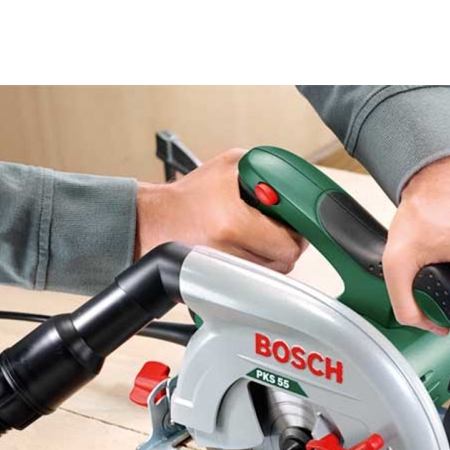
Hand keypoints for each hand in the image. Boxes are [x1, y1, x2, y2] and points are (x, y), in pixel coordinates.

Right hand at [135, 148, 306, 272]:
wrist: (153, 221)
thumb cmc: (189, 196)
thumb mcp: (230, 166)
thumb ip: (266, 170)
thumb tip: (293, 185)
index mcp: (232, 224)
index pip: (288, 245)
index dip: (296, 233)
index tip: (293, 224)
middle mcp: (227, 253)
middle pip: (284, 263)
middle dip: (286, 244)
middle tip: (278, 230)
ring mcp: (223, 273)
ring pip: (271, 275)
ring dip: (272, 257)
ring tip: (258, 238)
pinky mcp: (219, 283)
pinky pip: (254, 281)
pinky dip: (257, 267)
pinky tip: (246, 250)